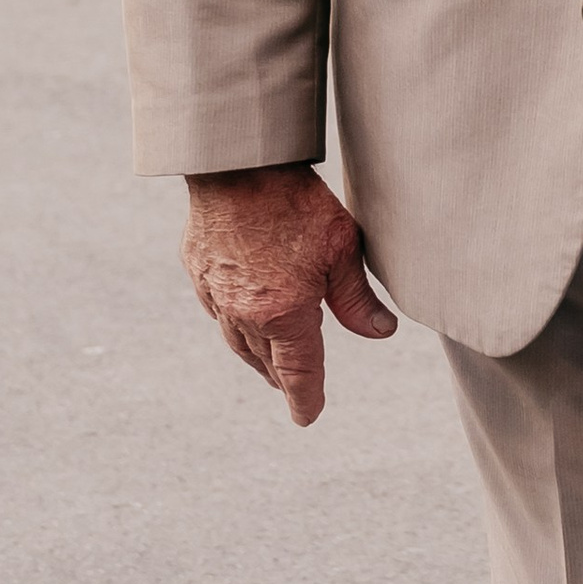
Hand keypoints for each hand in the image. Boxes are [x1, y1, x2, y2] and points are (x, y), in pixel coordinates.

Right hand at [182, 163, 395, 425]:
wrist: (236, 166)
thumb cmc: (295, 202)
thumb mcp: (341, 248)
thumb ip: (357, 298)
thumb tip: (382, 332)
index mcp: (284, 314)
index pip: (299, 373)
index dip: (306, 399)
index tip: (309, 417)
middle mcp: (245, 314)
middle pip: (268, 362)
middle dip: (284, 380)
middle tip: (297, 392)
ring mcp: (217, 296)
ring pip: (239, 343)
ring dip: (259, 360)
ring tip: (272, 367)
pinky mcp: (200, 274)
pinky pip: (219, 315)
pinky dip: (236, 328)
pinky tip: (244, 323)